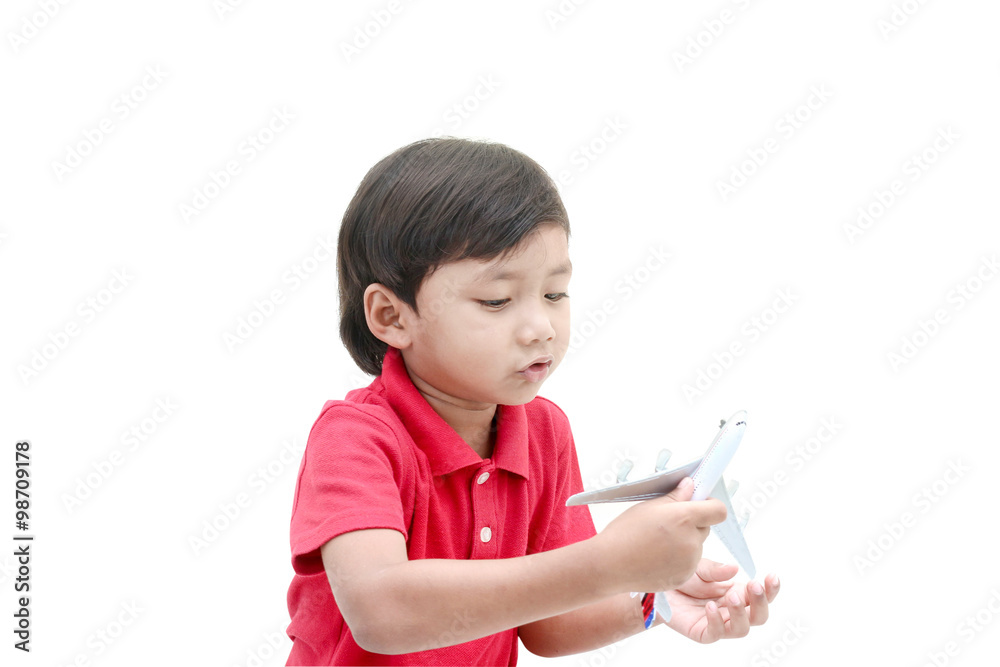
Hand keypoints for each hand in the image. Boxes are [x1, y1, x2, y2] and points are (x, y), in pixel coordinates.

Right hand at [594, 478, 727, 594]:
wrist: (609, 565)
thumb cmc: (625, 532)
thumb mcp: (649, 506)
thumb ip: (676, 496)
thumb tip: (691, 486)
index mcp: (684, 518)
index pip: (718, 510)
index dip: (710, 505)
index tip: (699, 504)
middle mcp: (692, 541)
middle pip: (705, 528)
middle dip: (692, 524)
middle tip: (668, 524)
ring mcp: (689, 562)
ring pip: (696, 546)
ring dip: (685, 542)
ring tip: (657, 543)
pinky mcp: (683, 577)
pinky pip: (688, 563)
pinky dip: (677, 559)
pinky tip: (656, 557)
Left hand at [662, 559, 779, 642]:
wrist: (659, 588)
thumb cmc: (684, 579)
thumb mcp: (700, 568)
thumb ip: (716, 570)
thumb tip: (735, 569)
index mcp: (737, 592)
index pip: (761, 595)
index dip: (771, 589)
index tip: (771, 577)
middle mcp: (731, 610)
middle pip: (758, 616)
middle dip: (760, 602)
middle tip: (754, 585)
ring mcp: (719, 623)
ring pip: (741, 629)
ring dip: (740, 613)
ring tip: (731, 596)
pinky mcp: (703, 632)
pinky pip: (715, 633)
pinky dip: (715, 621)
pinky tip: (710, 607)